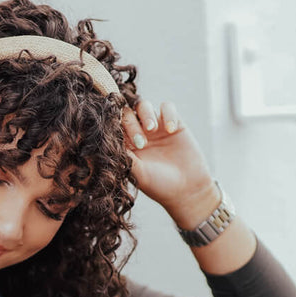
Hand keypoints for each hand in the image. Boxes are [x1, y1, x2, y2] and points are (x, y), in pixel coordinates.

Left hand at [122, 99, 214, 218]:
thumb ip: (124, 155)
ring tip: (152, 130)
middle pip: (127, 113)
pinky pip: (167, 107)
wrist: (188, 190)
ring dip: (146, 114)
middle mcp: (139, 133)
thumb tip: (107, 139)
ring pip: (144, 106)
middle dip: (131, 124)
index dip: (114, 125)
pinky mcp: (174, 123)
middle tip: (141, 143)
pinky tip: (170, 129)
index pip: (114, 126)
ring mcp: (156, 127)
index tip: (120, 135)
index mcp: (126, 145)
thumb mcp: (137, 173)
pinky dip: (168, 114)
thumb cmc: (159, 185)